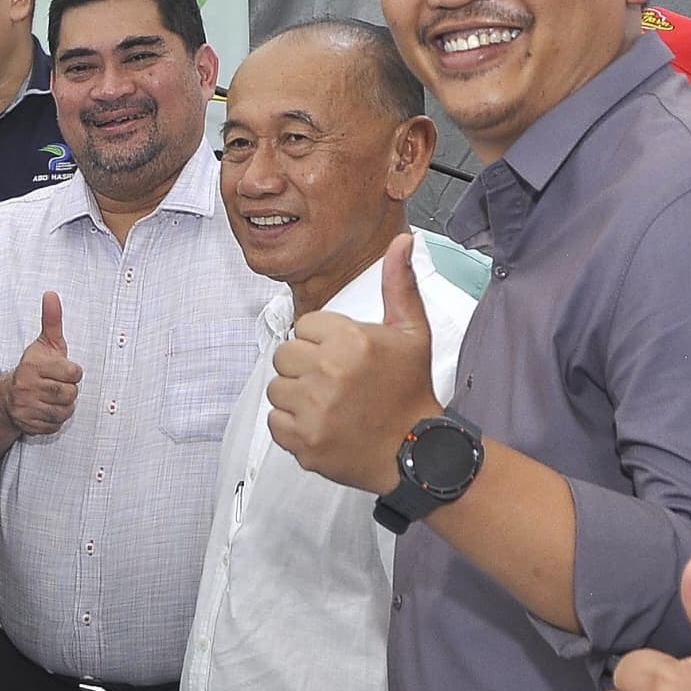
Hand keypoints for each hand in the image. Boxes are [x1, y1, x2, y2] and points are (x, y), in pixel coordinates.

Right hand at [5, 290, 80, 437]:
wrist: (8, 397)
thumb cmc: (34, 368)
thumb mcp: (44, 343)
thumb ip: (51, 320)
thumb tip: (51, 294)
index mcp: (33, 365)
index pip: (73, 373)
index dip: (73, 372)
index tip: (63, 370)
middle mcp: (26, 386)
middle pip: (69, 394)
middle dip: (68, 390)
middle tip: (57, 385)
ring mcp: (26, 407)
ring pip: (64, 411)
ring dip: (63, 406)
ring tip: (52, 398)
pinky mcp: (28, 425)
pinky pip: (55, 425)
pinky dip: (55, 420)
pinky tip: (46, 409)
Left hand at [268, 232, 439, 495]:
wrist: (415, 450)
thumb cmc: (410, 390)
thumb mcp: (411, 332)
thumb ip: (399, 283)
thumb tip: (402, 240)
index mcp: (350, 340)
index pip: (304, 327)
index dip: (322, 342)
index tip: (344, 358)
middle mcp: (329, 371)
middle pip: (284, 356)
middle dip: (304, 368)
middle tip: (335, 384)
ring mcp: (315, 408)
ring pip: (277, 389)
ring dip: (297, 398)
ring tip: (330, 405)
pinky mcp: (304, 440)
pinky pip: (275, 423)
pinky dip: (293, 427)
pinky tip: (322, 425)